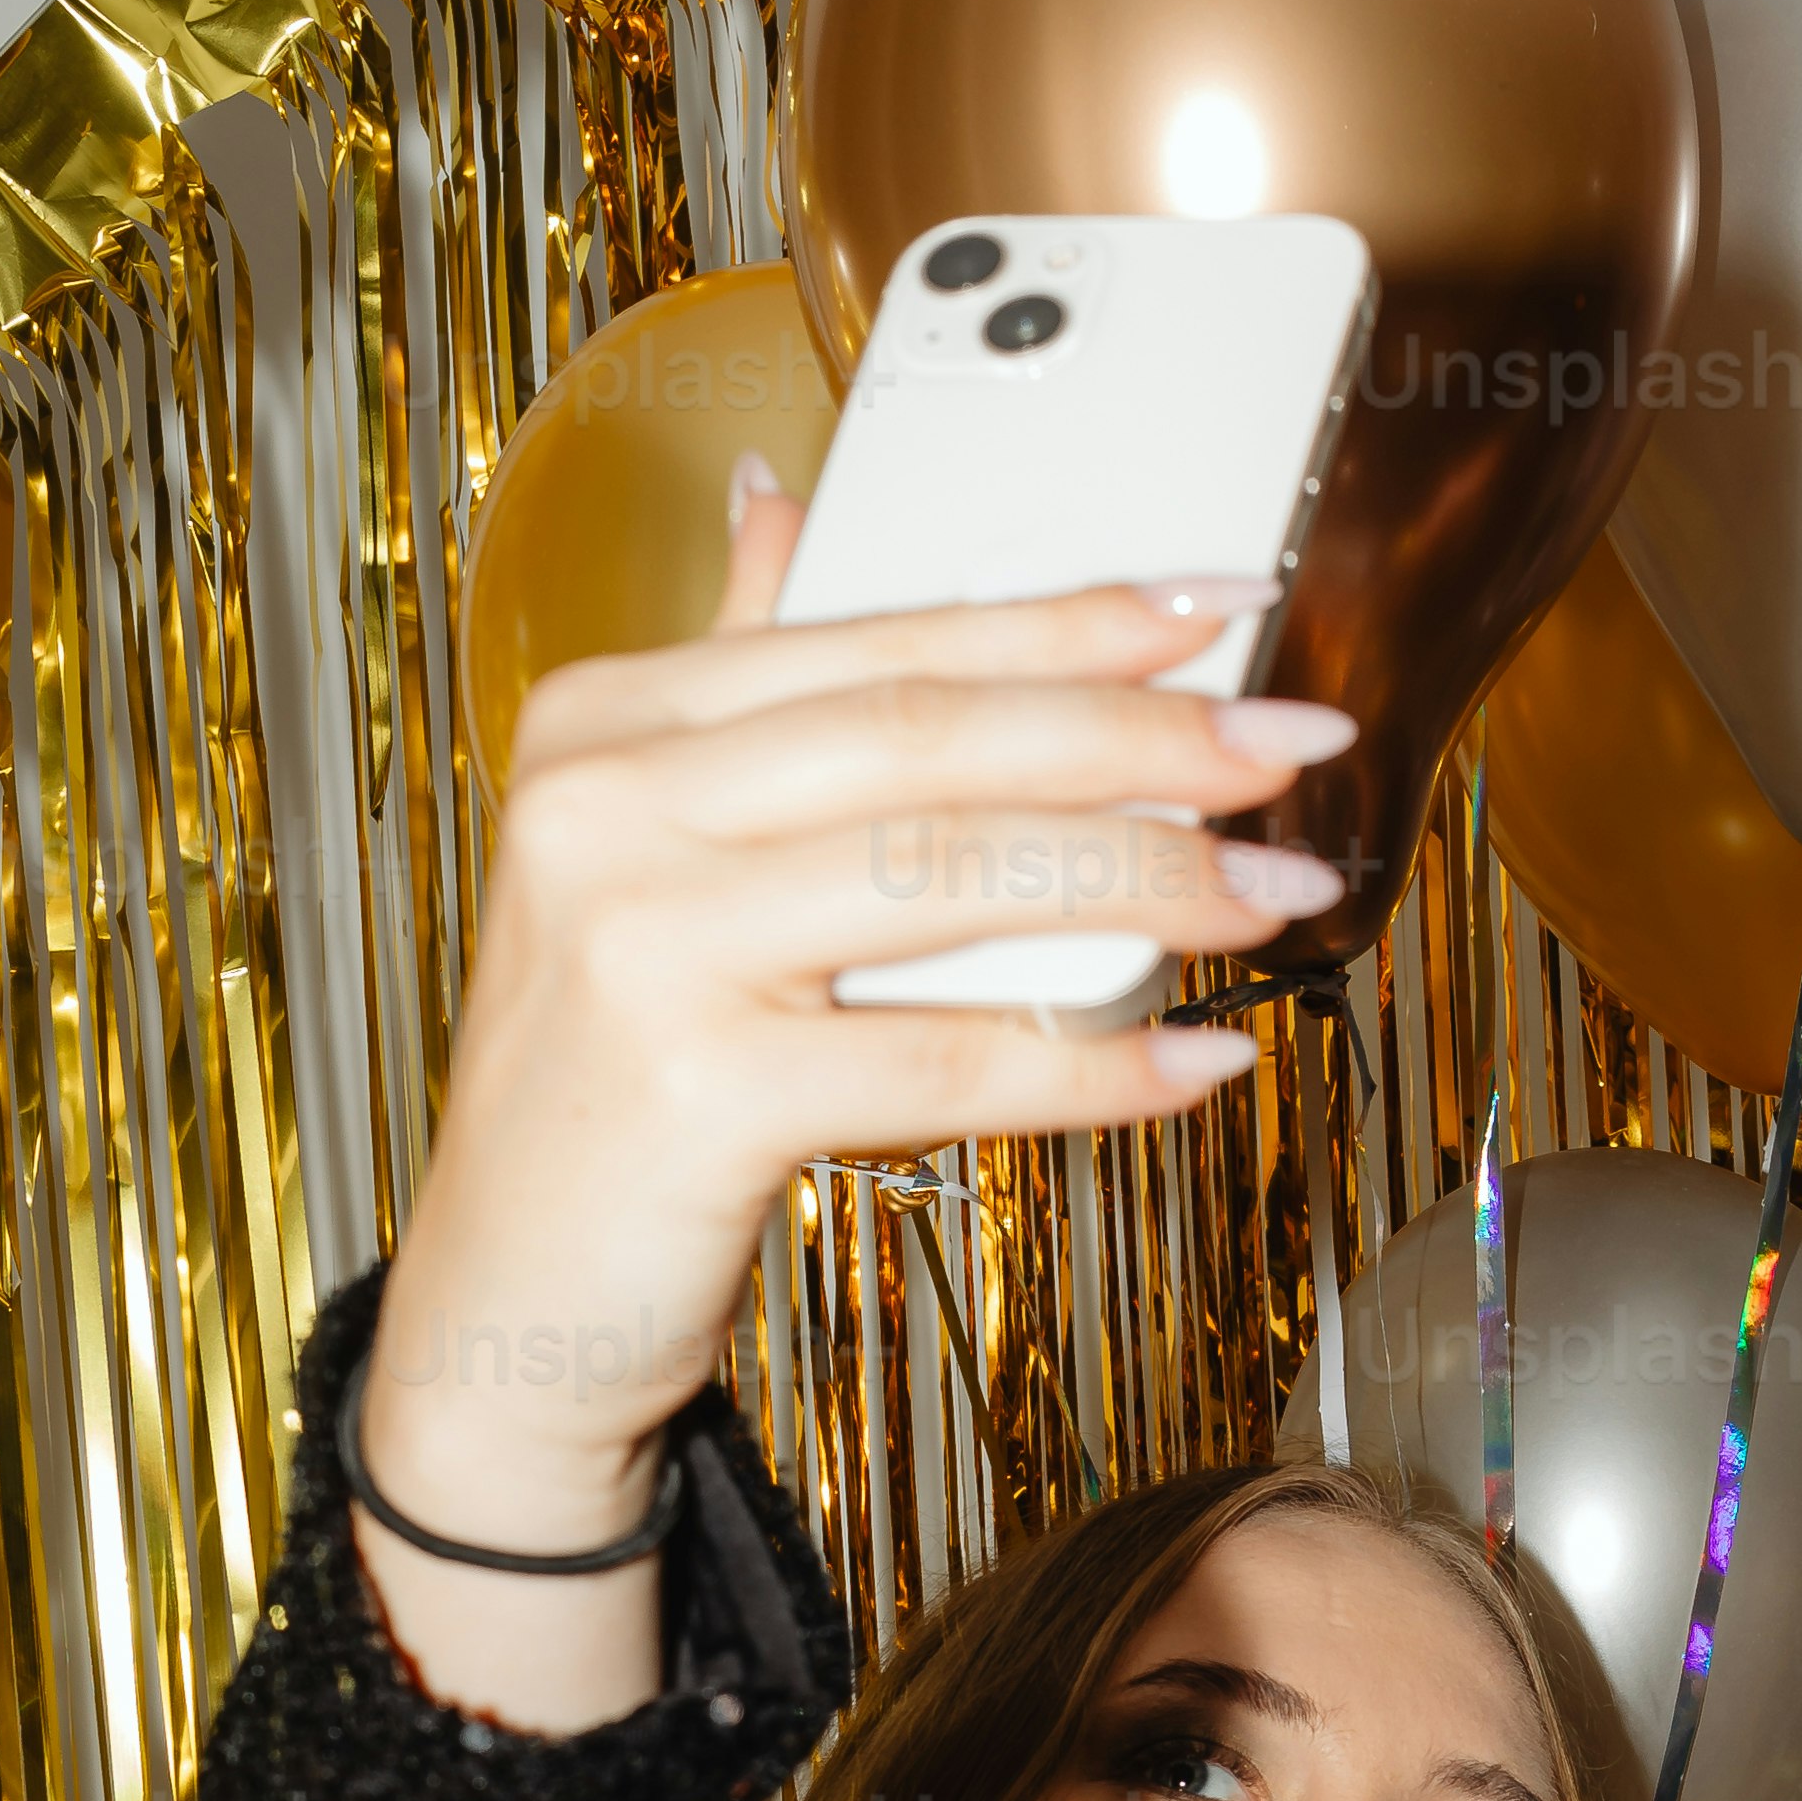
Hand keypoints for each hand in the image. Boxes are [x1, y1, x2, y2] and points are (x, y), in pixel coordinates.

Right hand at [353, 469, 1329, 1721]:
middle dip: (1140, 735)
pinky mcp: (698, 1095)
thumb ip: (723, 678)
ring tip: (1276, 887)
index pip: (881, 642)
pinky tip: (1196, 1058)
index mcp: (608, 722)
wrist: (512, 1300)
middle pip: (930, 740)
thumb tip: (778, 500)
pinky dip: (1090, 1065)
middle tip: (1289, 746)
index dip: (1066, 620)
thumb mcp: (638, 850)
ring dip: (1149, 883)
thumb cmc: (614, 1081)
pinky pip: (946, 1060)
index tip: (1218, 609)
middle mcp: (607, 812)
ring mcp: (643, 948)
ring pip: (952, 880)